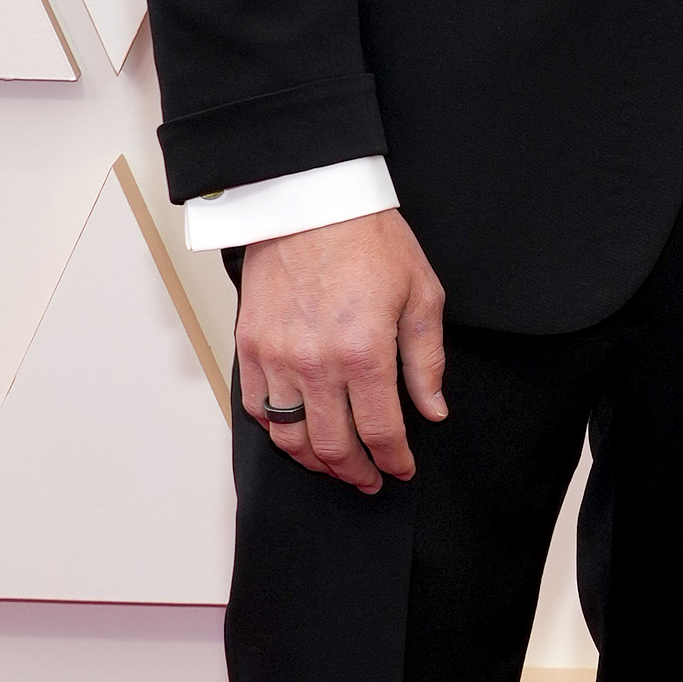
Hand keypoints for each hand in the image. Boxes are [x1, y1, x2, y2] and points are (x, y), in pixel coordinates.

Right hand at [236, 210, 446, 494]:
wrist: (310, 201)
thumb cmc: (369, 240)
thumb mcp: (421, 295)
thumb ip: (426, 361)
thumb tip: (432, 410)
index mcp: (364, 353)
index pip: (381, 432)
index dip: (395, 461)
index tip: (402, 470)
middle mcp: (315, 363)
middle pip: (332, 446)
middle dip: (355, 472)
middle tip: (370, 479)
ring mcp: (276, 357)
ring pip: (289, 436)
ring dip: (314, 459)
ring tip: (334, 464)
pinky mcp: (250, 346)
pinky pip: (257, 407)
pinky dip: (276, 428)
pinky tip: (296, 430)